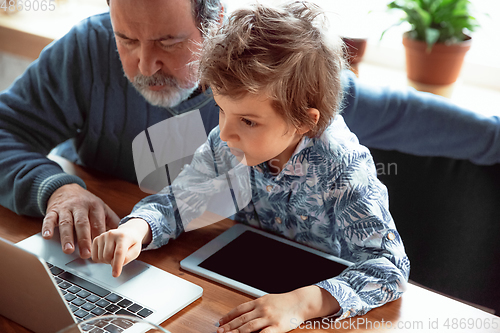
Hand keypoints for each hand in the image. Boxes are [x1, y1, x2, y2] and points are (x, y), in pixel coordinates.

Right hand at [42, 184, 119, 258]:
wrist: (66, 188)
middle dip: (84, 239)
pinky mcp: (53, 210)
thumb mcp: (101, 207)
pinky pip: (49, 219)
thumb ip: (111, 220)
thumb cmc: (87, 202)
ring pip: (66, 223)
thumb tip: (122, 234)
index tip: (101, 249)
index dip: (99, 236)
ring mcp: (66, 208)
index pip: (97, 223)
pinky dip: (48, 228)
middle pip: (82, 223)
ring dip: (67, 237)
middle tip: (86, 254)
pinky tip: (48, 237)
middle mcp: (80, 207)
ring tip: (68, 250)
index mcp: (95, 206)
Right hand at [92, 218, 151, 276]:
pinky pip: (94, 257)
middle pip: (108, 256)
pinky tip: (107, 254)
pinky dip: (101, 259)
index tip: (116, 274)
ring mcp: (102, 236)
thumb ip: (127, 258)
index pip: (119, 253)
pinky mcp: (96, 239)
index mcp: (123, 236)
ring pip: (101, 257)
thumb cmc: (132, 242)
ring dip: (107, 261)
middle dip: (113, 262)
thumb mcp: (136, 250)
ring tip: (114, 255)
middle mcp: (111, 234)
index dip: (117, 265)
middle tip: (119, 259)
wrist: (128, 232)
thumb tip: (116, 265)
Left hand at [217, 286, 339, 332]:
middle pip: (241, 319)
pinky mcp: (277, 327)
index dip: (229, 316)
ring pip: (248, 327)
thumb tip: (242, 313)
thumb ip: (256, 307)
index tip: (221, 322)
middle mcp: (262, 309)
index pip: (239, 309)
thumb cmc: (285, 302)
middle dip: (229, 326)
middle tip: (219, 331)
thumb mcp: (268, 300)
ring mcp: (269, 318)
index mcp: (259, 302)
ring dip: (236, 332)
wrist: (301, 302)